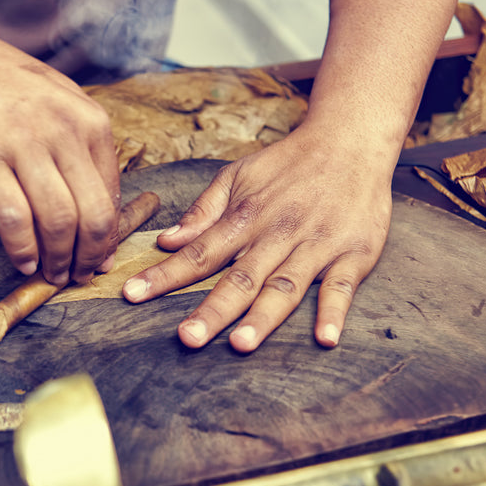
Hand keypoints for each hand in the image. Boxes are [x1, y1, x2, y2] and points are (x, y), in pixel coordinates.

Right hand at [0, 34, 120, 285]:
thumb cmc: (14, 94)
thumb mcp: (66, 108)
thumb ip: (88, 158)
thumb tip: (104, 222)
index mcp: (91, 122)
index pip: (111, 195)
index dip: (108, 237)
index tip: (99, 258)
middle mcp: (63, 133)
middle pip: (93, 214)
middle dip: (89, 256)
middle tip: (79, 275)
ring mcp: (23, 146)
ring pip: (57, 222)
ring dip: (58, 259)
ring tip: (52, 273)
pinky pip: (13, 219)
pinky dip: (22, 249)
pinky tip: (23, 260)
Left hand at [122, 128, 392, 350]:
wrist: (351, 140)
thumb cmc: (287, 163)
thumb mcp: (238, 175)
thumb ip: (203, 211)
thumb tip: (165, 241)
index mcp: (245, 217)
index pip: (198, 253)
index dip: (164, 276)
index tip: (131, 295)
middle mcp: (277, 234)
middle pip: (240, 278)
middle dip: (213, 309)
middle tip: (187, 338)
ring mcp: (316, 245)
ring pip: (285, 286)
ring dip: (263, 317)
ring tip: (241, 344)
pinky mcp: (354, 254)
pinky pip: (343, 286)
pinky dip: (334, 311)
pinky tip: (325, 338)